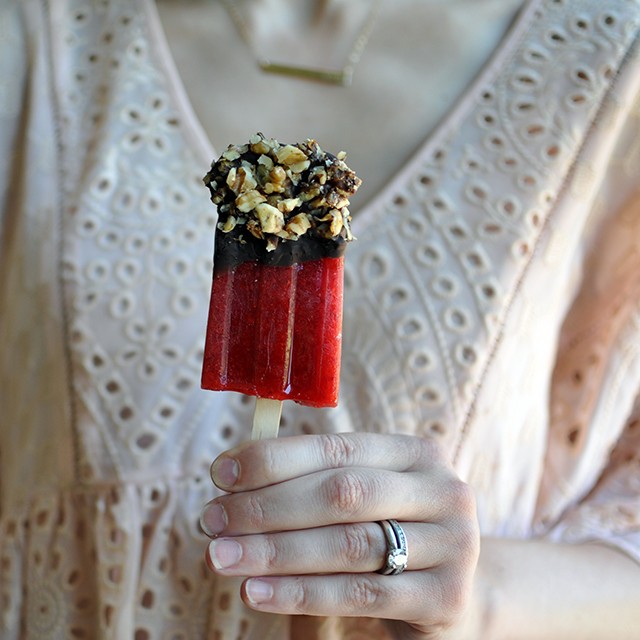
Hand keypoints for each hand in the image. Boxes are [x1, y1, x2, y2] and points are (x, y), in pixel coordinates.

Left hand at [200, 433, 479, 638]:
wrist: (454, 592)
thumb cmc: (393, 532)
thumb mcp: (369, 496)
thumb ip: (318, 480)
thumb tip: (234, 476)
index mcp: (416, 452)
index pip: (337, 447)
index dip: (275, 459)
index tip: (220, 473)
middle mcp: (442, 490)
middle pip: (342, 493)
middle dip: (268, 506)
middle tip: (213, 520)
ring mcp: (452, 544)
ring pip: (348, 544)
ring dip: (274, 550)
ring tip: (221, 555)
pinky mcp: (445, 597)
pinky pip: (360, 594)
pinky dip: (300, 593)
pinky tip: (255, 591)